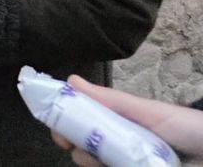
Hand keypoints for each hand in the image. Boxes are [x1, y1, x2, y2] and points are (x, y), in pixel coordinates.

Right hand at [52, 75, 202, 163]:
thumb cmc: (185, 127)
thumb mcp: (148, 112)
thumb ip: (112, 100)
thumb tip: (71, 81)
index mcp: (120, 122)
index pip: (84, 119)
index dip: (66, 120)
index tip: (55, 124)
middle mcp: (120, 142)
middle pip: (83, 143)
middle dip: (71, 141)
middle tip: (69, 143)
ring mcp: (126, 161)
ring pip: (93, 161)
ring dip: (86, 159)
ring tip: (92, 158)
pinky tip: (101, 165)